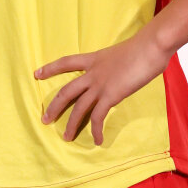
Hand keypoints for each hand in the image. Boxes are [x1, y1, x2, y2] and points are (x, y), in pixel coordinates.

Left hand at [34, 23, 172, 144]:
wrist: (150, 46)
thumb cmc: (144, 47)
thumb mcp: (123, 53)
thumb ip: (116, 65)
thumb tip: (122, 73)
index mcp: (94, 59)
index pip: (66, 62)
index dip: (51, 68)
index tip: (37, 73)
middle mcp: (93, 73)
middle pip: (65, 91)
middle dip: (54, 107)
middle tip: (45, 119)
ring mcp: (100, 85)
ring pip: (77, 108)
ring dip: (70, 124)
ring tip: (65, 137)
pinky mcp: (111, 95)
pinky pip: (98, 117)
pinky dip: (96, 130)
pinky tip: (97, 140)